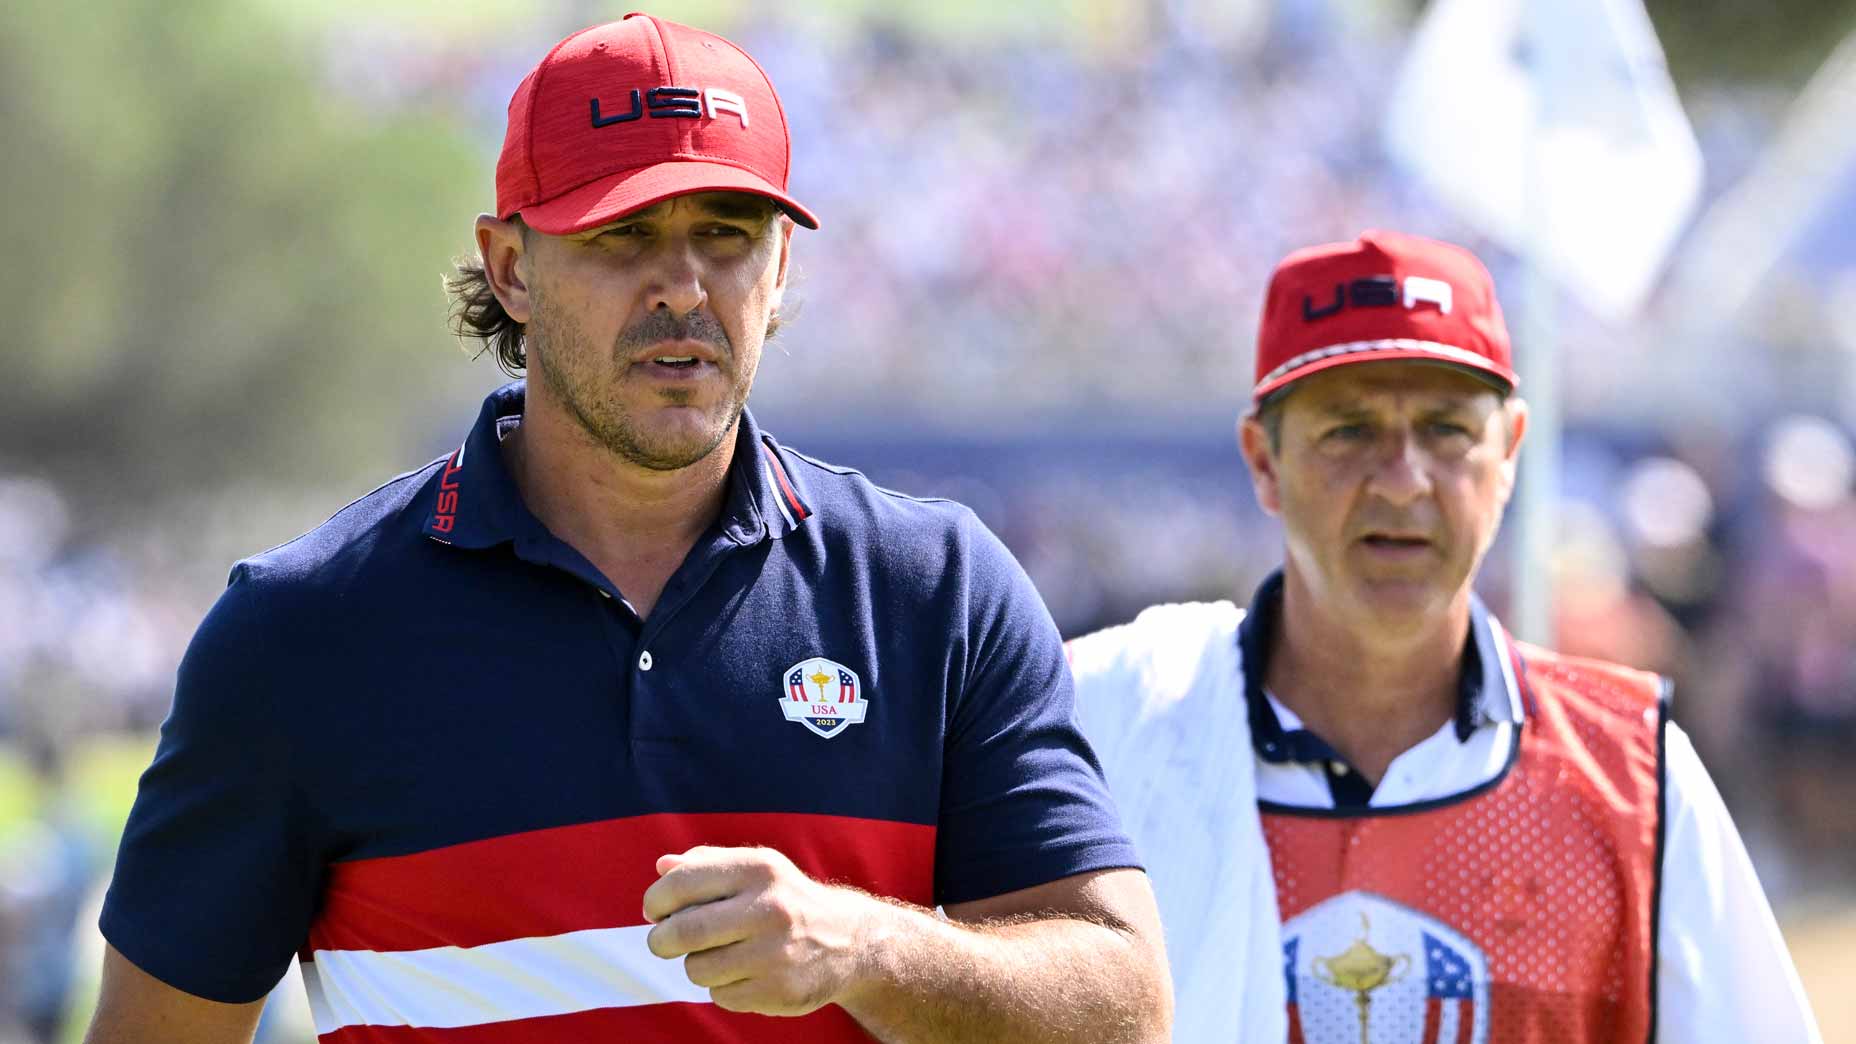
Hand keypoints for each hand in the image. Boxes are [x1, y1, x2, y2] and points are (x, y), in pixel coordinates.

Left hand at [642, 845, 882, 1015]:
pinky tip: (745, 974)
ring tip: (719, 955)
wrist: (849, 941)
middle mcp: (769, 908)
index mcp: (759, 870)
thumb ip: (707, 864)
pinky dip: (723, 987)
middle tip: (663, 942)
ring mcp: (776, 953)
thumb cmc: (786, 900)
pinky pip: (720, 995)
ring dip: (697, 965)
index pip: (682, 883)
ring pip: (697, 969)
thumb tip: (662, 868)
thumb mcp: (757, 869)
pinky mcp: (779, 990)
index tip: (655, 911)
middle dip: (660, 940)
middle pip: (683, 931)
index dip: (656, 900)